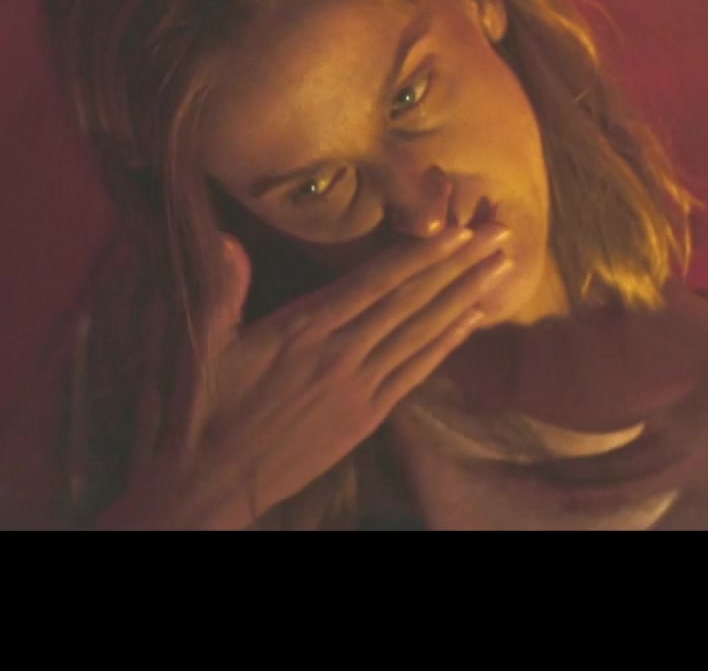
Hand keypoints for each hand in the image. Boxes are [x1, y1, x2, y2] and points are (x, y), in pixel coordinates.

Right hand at [101, 222, 516, 528]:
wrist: (217, 479)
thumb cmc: (206, 407)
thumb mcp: (207, 343)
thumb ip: (223, 287)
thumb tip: (226, 237)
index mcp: (304, 328)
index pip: (375, 282)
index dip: (420, 253)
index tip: (458, 227)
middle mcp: (340, 354)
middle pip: (412, 300)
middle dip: (459, 264)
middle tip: (500, 232)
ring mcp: (357, 388)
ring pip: (421, 333)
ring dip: (464, 297)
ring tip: (498, 267)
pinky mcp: (364, 418)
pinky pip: (414, 374)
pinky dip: (445, 345)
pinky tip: (470, 322)